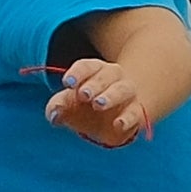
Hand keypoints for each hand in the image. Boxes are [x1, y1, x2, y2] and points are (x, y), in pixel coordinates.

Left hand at [41, 57, 156, 146]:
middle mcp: (113, 78)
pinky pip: (135, 112)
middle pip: (105, 75)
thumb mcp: (68, 105)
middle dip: (94, 84)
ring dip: (111, 95)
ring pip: (122, 89)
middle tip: (83, 94)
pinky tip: (118, 124)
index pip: (87, 66)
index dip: (77, 73)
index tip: (67, 83)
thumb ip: (57, 107)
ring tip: (98, 104)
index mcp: (94, 71)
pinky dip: (128, 118)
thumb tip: (54, 116)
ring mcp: (127, 94)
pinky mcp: (136, 112)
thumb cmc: (86, 107)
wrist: (115, 118)